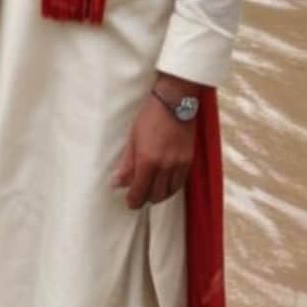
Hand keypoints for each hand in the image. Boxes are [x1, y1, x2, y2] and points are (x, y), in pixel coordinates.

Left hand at [112, 86, 196, 209]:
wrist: (174, 103)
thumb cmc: (149, 118)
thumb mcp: (132, 139)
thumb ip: (126, 164)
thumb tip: (116, 183)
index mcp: (148, 161)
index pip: (140, 191)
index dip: (134, 200)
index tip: (130, 203)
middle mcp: (165, 166)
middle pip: (156, 195)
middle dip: (145, 200)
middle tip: (138, 199)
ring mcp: (179, 164)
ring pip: (169, 191)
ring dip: (159, 195)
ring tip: (150, 193)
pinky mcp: (189, 160)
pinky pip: (180, 183)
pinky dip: (171, 187)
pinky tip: (164, 184)